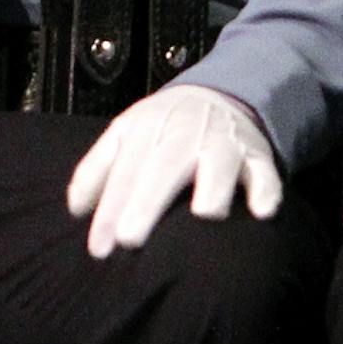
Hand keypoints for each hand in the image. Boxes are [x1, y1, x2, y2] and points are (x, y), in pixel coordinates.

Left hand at [65, 84, 281, 257]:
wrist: (218, 94)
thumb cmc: (163, 129)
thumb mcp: (125, 135)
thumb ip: (97, 169)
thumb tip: (76, 210)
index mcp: (147, 129)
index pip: (124, 172)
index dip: (109, 209)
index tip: (99, 249)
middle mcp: (185, 134)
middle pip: (163, 169)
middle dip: (146, 203)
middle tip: (129, 240)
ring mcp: (223, 144)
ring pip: (218, 164)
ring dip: (213, 187)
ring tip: (204, 215)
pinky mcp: (257, 157)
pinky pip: (265, 173)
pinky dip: (266, 190)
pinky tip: (261, 211)